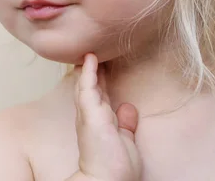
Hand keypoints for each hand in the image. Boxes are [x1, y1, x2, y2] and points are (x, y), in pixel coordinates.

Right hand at [69, 53, 140, 180]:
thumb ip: (125, 124)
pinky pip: (87, 87)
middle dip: (91, 68)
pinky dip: (88, 71)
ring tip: (91, 48)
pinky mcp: (89, 113)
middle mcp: (90, 115)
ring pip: (86, 83)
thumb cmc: (116, 167)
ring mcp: (88, 113)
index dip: (98, 79)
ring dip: (89, 66)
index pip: (97, 95)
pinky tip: (91, 58)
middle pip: (89, 86)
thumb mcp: (125, 141)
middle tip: (93, 50)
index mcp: (98, 120)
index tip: (100, 64)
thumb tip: (128, 107)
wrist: (108, 180)